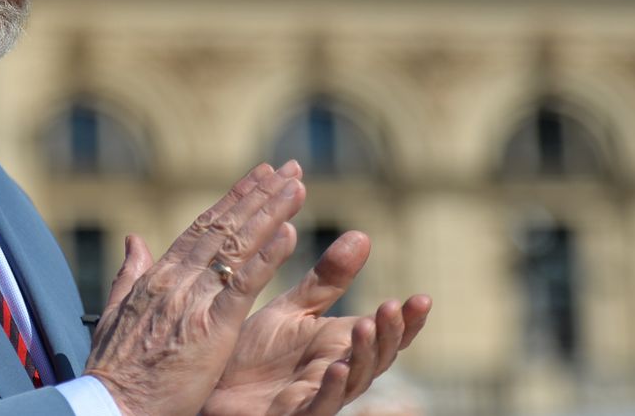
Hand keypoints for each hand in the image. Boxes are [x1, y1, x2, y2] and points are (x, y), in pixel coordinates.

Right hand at [85, 161, 304, 415]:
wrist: (108, 408)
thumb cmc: (114, 371)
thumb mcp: (116, 314)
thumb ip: (128, 274)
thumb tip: (134, 239)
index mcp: (158, 276)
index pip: (204, 226)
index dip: (235, 198)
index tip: (260, 175)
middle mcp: (176, 279)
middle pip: (226, 226)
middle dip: (261, 194)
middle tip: (290, 167)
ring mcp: (192, 300)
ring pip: (238, 245)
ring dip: (271, 212)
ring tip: (296, 186)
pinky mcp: (211, 328)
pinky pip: (243, 285)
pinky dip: (267, 256)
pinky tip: (289, 234)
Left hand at [204, 231, 430, 415]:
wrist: (210, 383)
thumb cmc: (254, 352)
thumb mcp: (294, 309)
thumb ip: (328, 280)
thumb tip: (363, 235)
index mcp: (340, 346)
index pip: (385, 335)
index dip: (407, 322)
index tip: (423, 298)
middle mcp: (337, 373)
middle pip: (377, 359)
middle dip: (390, 335)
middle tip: (393, 307)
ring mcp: (317, 397)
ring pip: (354, 383)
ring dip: (364, 357)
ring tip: (367, 326)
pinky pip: (319, 407)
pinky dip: (332, 390)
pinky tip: (337, 368)